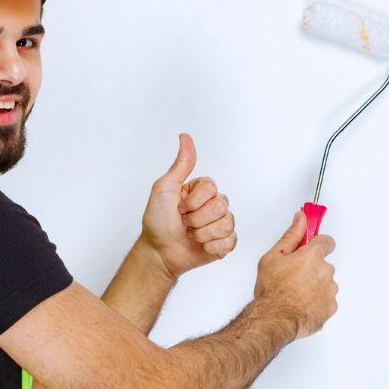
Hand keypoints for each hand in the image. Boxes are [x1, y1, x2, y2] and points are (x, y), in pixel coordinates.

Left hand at [140, 132, 238, 278]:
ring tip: (190, 235)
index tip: (178, 207)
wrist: (159, 252)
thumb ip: (181, 164)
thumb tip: (185, 136)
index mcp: (201, 190)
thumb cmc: (157, 221)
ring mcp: (220, 224)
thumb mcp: (164, 188)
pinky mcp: (224, 243)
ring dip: (202, 234)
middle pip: (220, 206)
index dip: (193, 201)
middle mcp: (214, 204)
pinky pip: (230, 241)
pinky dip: (212, 246)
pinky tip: (201, 246)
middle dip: (196, 219)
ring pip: (226, 224)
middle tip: (184, 223)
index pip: (211, 188)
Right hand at [255, 210, 337, 339]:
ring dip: (314, 286)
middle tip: (293, 277)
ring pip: (325, 284)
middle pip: (323, 265)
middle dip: (312, 269)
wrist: (274, 318)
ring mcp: (330, 291)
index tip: (311, 249)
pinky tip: (301, 305)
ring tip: (295, 294)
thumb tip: (301, 218)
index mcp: (313, 256)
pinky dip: (316, 302)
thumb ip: (291, 235)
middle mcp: (326, 271)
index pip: (326, 241)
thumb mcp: (273, 257)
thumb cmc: (271, 290)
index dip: (318, 245)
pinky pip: (326, 301)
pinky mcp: (331, 307)